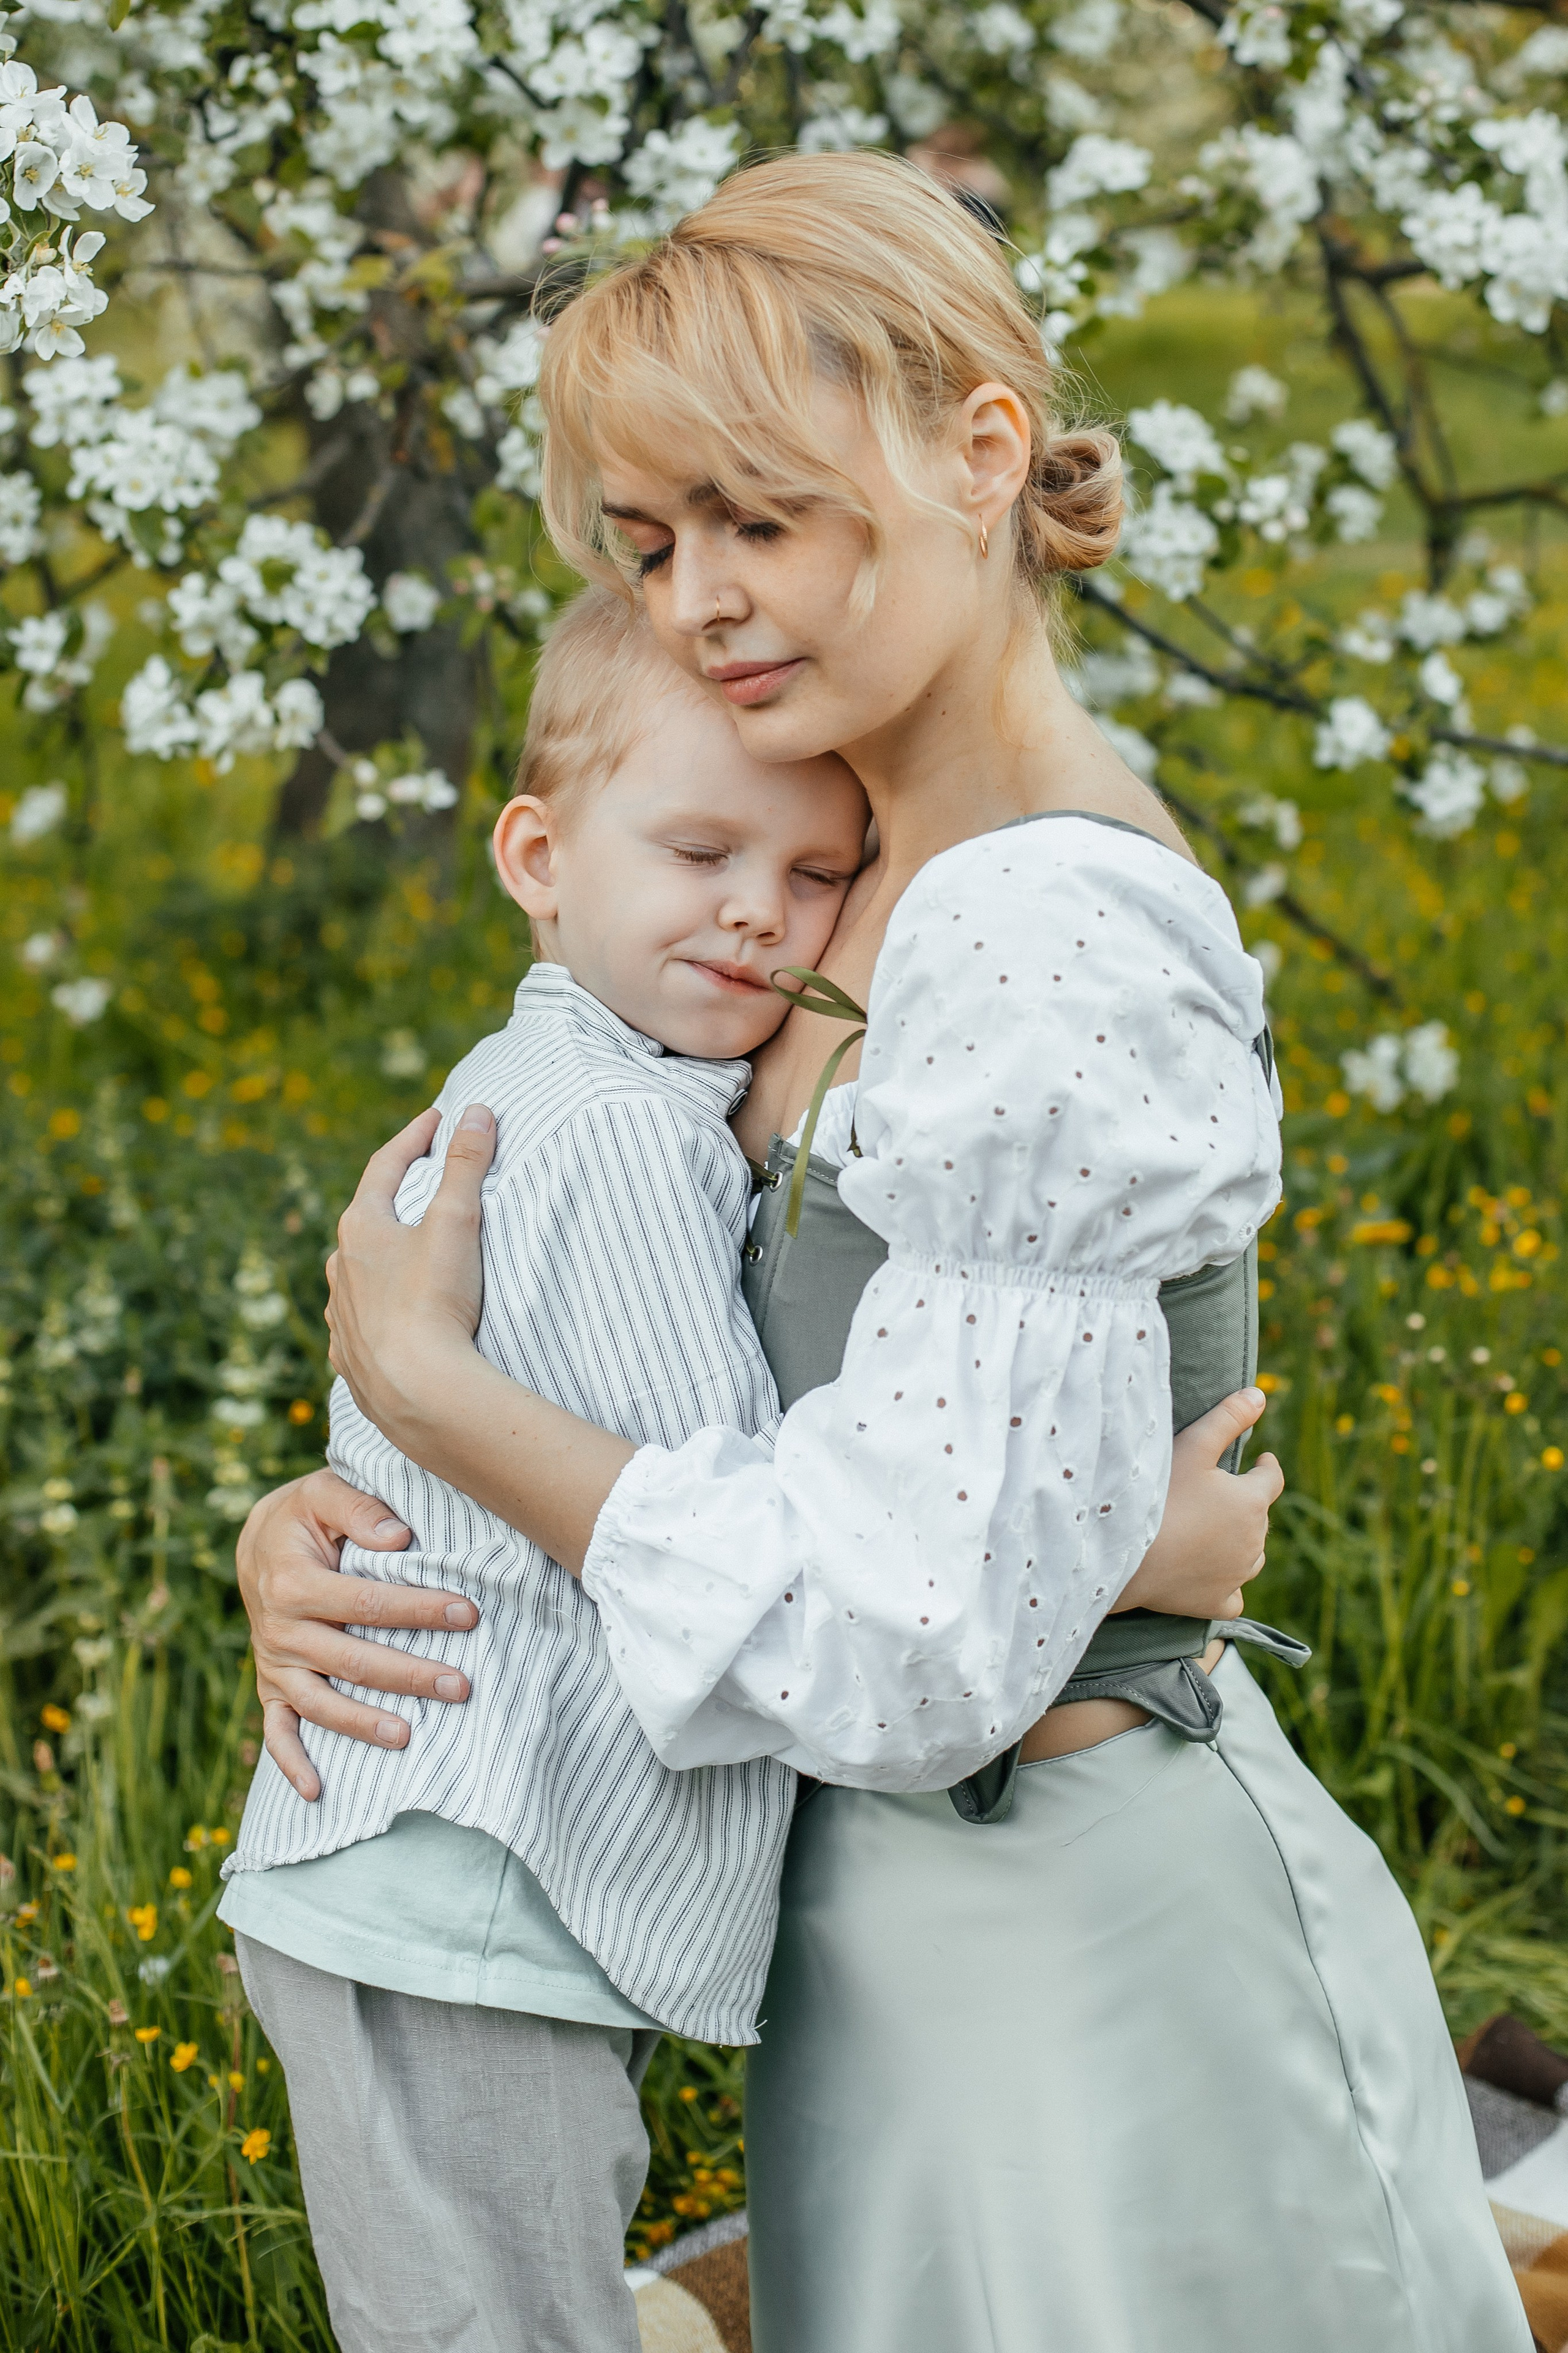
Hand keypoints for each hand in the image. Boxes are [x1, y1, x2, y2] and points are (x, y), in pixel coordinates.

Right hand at [237, 1468, 479, 1801]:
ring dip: (363, 1724)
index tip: (468, 1614)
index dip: (418, 1609)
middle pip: (352, 1659)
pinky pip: (277, 1730)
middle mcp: (279, 1629)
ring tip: (409, 1737)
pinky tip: (316, 1792)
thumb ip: (361, 1508)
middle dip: (409, 1675)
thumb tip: (400, 1537)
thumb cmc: (305, 1515)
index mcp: (293, 1582)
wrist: (258, 1542)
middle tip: (462, 1686)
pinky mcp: (272, 1686)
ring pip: (321, 1702)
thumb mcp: (325, 1491)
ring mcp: (275, 1664)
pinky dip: (292, 1763)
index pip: (366, 1603)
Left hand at [325, 1102, 496, 1443]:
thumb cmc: (433, 1300)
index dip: (414, 1138)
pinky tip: (387, 1319)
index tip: (437, 1119)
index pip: (385, 1166)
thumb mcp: (456, 1221)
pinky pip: (358, 1324)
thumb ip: (467, 1164)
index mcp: (359, 1228)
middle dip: (393, 1199)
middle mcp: (339, 1269)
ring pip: (356, 1274)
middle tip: (420, 1184)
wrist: (417, 1392)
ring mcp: (340, 1316)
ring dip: (379, 1258)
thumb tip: (478, 1111)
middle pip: (366, 1219)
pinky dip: (374, 1310)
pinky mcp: (350, 1359)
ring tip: (405, 1254)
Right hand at [1112, 1388, 1281, 1622]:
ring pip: (1252, 1556)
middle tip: (1220, 1494)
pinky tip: (1215, 1578)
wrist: (1124, 1556)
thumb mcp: (1192, 1446)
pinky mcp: (1217, 1602)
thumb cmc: (1158, 1495)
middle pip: (1260, 1518)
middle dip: (1247, 1505)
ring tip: (1219, 1532)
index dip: (1267, 1467)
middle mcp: (1254, 1541)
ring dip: (1242, 1542)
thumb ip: (1228, 1418)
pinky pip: (1233, 1595)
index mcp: (1251, 1502)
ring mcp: (1237, 1575)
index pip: (1272, 1479)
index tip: (1262, 1461)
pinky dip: (1228, 1584)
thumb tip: (1260, 1395)